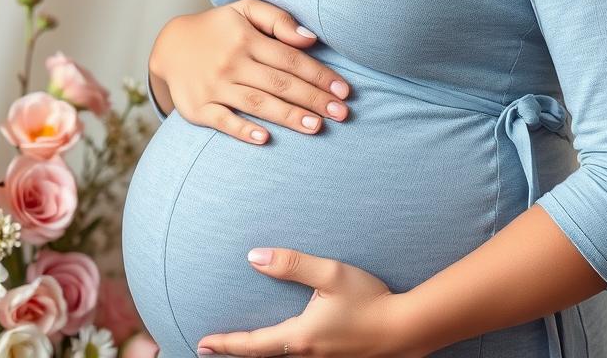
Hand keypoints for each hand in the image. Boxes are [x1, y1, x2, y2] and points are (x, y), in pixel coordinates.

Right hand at [148, 0, 351, 143]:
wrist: (170, 46)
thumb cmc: (219, 28)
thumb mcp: (245, 9)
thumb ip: (278, 19)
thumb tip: (310, 40)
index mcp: (247, 38)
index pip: (291, 59)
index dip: (319, 75)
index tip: (344, 91)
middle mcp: (232, 62)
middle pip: (280, 83)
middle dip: (313, 99)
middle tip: (342, 114)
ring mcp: (214, 86)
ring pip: (258, 103)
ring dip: (289, 116)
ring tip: (317, 127)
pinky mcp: (198, 108)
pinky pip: (223, 121)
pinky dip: (243, 130)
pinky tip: (265, 138)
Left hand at [195, 247, 424, 357]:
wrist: (404, 329)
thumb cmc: (369, 299)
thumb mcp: (331, 273)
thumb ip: (292, 264)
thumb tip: (254, 257)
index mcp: (299, 337)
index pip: (252, 345)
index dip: (225, 344)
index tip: (203, 342)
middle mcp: (305, 355)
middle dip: (234, 353)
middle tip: (208, 348)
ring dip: (255, 353)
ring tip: (238, 346)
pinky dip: (276, 353)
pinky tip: (278, 345)